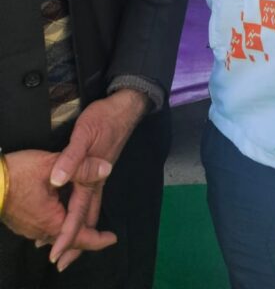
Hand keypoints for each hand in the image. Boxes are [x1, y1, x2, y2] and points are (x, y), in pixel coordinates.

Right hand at [2, 149, 114, 255]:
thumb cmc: (16, 174)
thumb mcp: (52, 165)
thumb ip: (81, 168)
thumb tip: (106, 169)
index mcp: (51, 221)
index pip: (79, 238)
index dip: (98, 240)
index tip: (113, 238)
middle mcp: (40, 230)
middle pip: (68, 240)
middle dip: (86, 239)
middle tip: (102, 236)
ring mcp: (28, 227)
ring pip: (55, 234)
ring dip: (71, 232)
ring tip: (84, 229)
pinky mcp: (21, 220)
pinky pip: (44, 228)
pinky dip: (57, 226)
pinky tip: (59, 218)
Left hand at [48, 90, 149, 269]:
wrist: (125, 107)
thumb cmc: (104, 119)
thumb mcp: (83, 134)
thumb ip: (71, 158)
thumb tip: (57, 181)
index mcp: (91, 178)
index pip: (77, 214)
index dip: (67, 236)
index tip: (56, 254)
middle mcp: (96, 182)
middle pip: (86, 218)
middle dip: (76, 241)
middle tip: (62, 261)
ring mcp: (99, 176)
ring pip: (89, 210)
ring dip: (78, 228)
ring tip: (66, 243)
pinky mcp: (99, 169)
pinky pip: (89, 199)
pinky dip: (81, 211)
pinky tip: (75, 210)